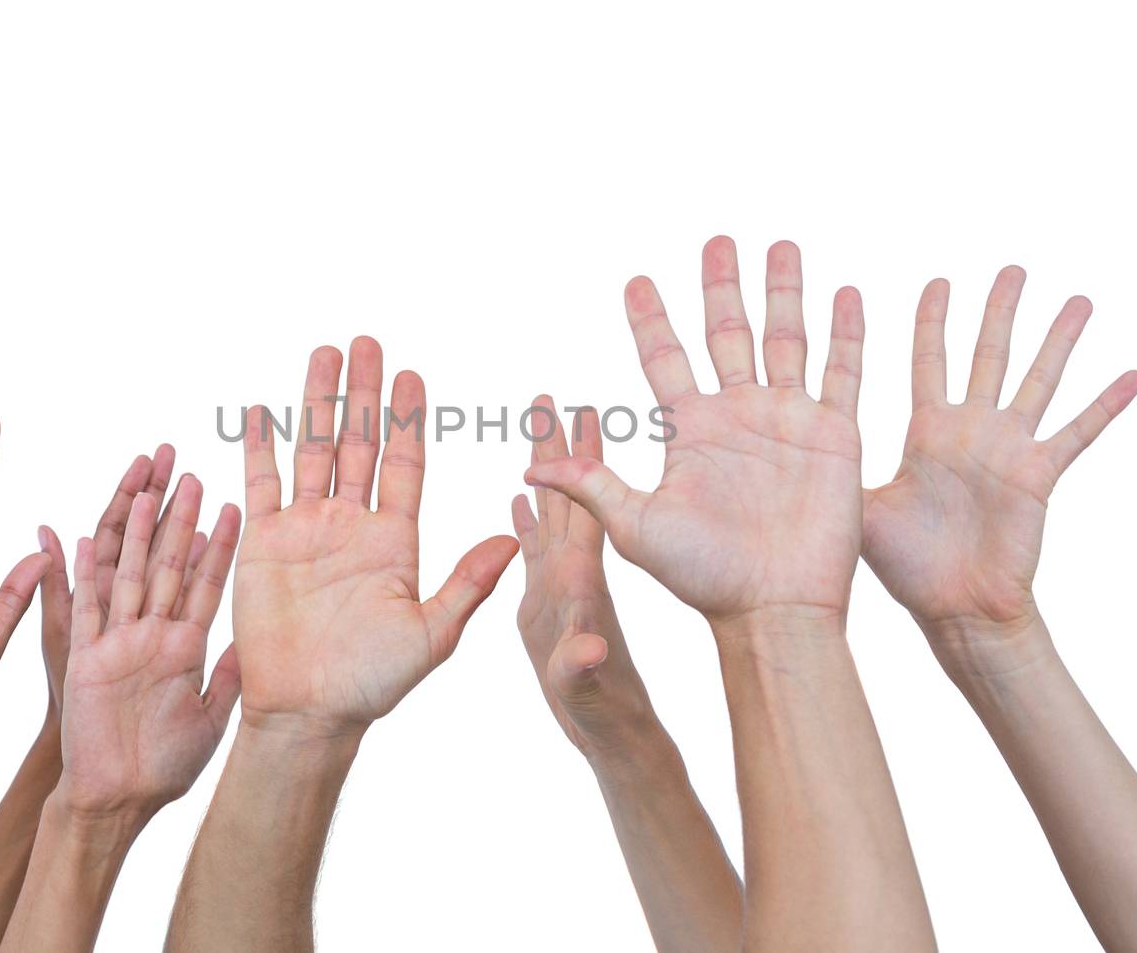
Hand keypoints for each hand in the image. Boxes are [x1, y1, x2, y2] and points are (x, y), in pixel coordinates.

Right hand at [55, 472, 242, 817]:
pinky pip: (84, 612)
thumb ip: (229, 677)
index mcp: (184, 646)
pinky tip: (84, 537)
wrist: (119, 798)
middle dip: (177, 517)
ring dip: (135, 532)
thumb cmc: (166, 766)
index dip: (218, 544)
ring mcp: (118, 644)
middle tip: (188, 471)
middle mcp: (152, 635)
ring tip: (144, 487)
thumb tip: (254, 643)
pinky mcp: (87, 661)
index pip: (205, 582)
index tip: (233, 503)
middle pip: (166, 564)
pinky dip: (82, 577)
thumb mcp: (211, 718)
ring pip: (128, 574)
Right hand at [233, 336, 519, 733]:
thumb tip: (513, 540)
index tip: (414, 375)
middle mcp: (352, 524)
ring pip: (313, 448)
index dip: (408, 419)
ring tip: (324, 352)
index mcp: (395, 539)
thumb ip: (468, 584)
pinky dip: (260, 446)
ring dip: (318, 401)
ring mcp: (306, 529)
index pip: (404, 463)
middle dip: (365, 391)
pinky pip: (261, 484)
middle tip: (368, 341)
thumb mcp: (432, 634)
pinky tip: (261, 409)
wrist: (309, 713)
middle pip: (360, 441)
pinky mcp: (263, 543)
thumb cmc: (374, 683)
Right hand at [512, 397, 658, 760]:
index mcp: (582, 582)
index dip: (581, 458)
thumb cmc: (607, 718)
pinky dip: (525, 524)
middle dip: (558, 446)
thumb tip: (586, 651)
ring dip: (543, 476)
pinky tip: (519, 502)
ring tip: (534, 433)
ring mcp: (558, 589)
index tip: (579, 405)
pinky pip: (532, 552)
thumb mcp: (586, 691)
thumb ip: (580, 668)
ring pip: (549, 517)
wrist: (617, 740)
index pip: (584, 506)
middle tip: (548, 395)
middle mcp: (571, 575)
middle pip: (565, 497)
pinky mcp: (545, 608)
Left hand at [525, 238, 864, 621]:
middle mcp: (737, 415)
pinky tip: (847, 293)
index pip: (665, 357)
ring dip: (783, 291)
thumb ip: (590, 489)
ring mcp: (788, 421)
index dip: (651, 319)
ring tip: (779, 244)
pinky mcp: (834, 437)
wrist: (773, 608)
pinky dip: (847, 334)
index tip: (635, 280)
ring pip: (786, 338)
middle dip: (722, 286)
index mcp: (689, 430)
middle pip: (728, 332)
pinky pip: (842, 374)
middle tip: (716, 239)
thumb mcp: (636, 527)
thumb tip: (526, 468)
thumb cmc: (703, 578)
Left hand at [862, 268, 1136, 630]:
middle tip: (1011, 266)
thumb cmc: (903, 567)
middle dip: (997, 311)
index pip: (928, 360)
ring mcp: (1008, 450)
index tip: (939, 280)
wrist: (954, 610)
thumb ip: (834, 470)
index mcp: (926, 432)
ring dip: (1057, 340)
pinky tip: (1134, 374)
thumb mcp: (860, 508)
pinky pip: (1077, 433)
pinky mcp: (1038, 476)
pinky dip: (1105, 405)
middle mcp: (969, 431)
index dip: (932, 321)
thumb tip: (788, 451)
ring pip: (1036, 380)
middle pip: (986, 354)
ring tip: (1077, 300)